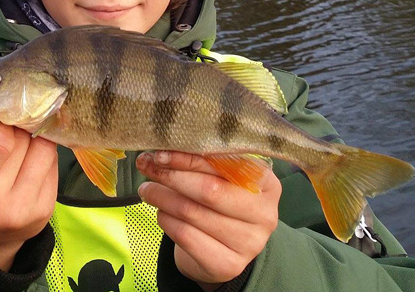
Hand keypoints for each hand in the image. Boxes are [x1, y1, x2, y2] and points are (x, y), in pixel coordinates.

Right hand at [0, 118, 57, 270]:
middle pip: (23, 141)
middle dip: (15, 130)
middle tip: (5, 137)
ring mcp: (24, 211)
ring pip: (45, 148)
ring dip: (33, 140)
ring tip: (18, 148)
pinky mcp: (45, 210)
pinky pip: (54, 162)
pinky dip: (42, 155)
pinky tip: (28, 164)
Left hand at [136, 151, 280, 290]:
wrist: (227, 247)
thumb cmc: (224, 203)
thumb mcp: (224, 179)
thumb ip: (205, 163)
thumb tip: (165, 150)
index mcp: (267, 184)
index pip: (224, 165)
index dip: (188, 158)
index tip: (160, 153)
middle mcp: (265, 214)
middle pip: (208, 190)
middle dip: (172, 176)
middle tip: (147, 167)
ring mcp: (249, 243)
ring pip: (192, 212)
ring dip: (162, 197)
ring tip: (147, 189)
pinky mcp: (229, 265)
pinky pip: (186, 236)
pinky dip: (166, 220)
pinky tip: (161, 212)